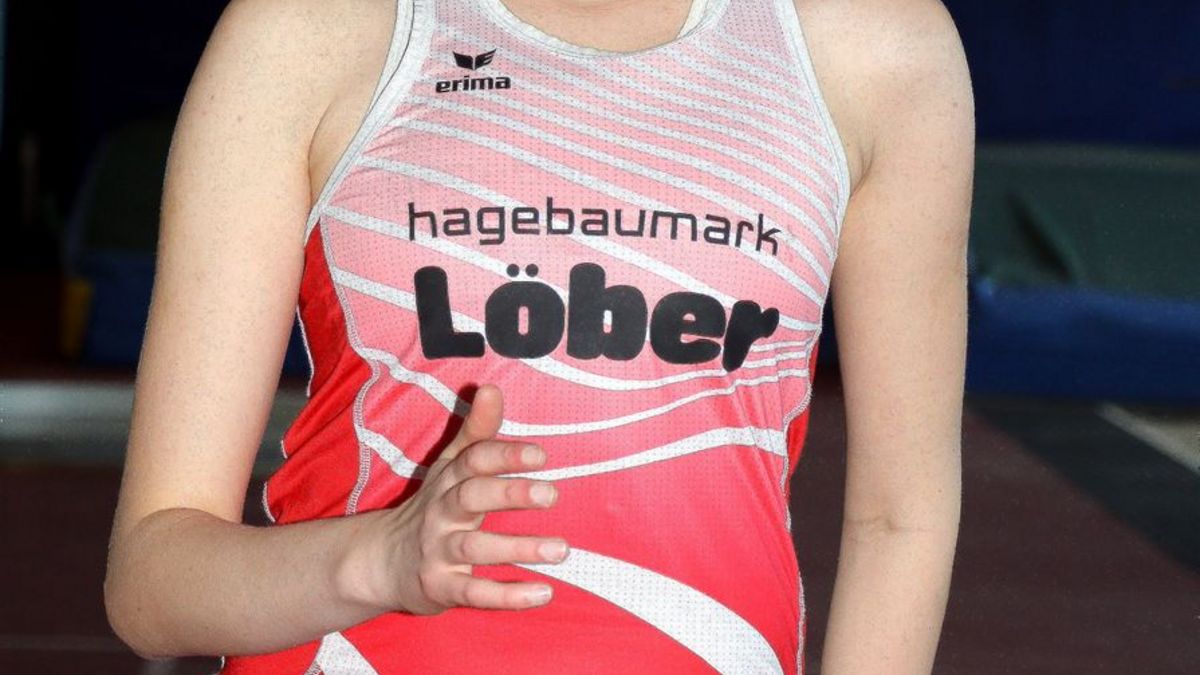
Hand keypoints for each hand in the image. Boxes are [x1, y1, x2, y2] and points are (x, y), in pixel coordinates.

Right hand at [369, 384, 566, 614]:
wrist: (380, 562)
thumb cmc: (431, 507)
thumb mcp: (449, 467)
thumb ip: (476, 431)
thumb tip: (492, 387)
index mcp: (449, 480)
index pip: (473, 461)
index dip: (504, 456)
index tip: (541, 455)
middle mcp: (440, 513)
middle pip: (471, 497)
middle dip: (509, 493)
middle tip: (552, 494)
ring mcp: (438, 551)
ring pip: (475, 547)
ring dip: (518, 548)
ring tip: (560, 549)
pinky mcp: (440, 587)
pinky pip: (473, 592)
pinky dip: (506, 595)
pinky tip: (542, 593)